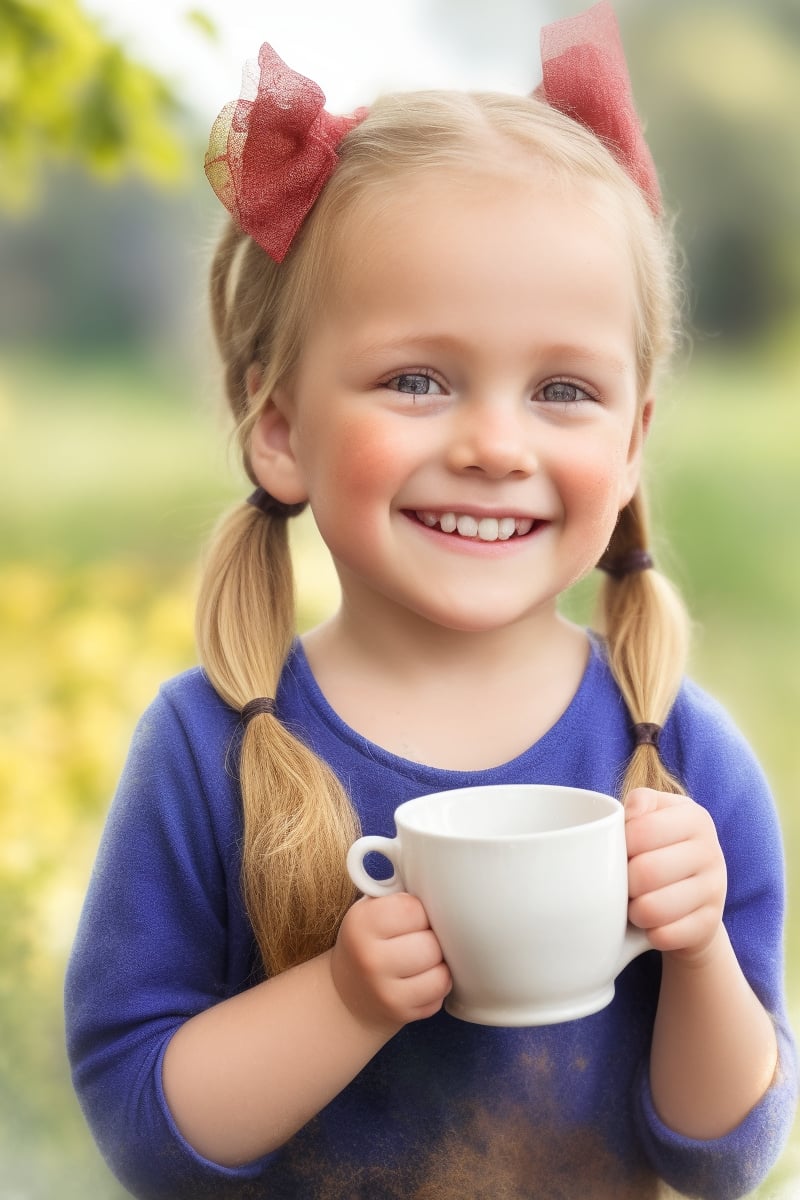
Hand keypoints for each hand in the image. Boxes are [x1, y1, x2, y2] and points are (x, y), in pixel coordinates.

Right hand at [330, 893, 451, 1031]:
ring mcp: (384, 991)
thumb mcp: (370, 908)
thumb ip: (396, 887)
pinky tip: (421, 979)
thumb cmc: (370, 939)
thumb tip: (432, 867)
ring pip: (441, 972)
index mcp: (361, 923)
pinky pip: (440, 994)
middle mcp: (369, 959)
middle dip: (430, 939)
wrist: (348, 992)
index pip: (415, 909)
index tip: (410, 916)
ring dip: (438, 964)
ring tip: (421, 959)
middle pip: (431, 944)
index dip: (420, 911)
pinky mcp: (400, 1014)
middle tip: (417, 940)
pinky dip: (437, 985)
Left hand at [625, 788, 726, 963]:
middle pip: (645, 872)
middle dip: (622, 882)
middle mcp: (711, 851)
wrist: (694, 894)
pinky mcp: (710, 926)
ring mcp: (715, 890)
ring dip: (633, 911)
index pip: (642, 830)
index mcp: (695, 818)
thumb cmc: (659, 846)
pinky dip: (648, 933)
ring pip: (653, 909)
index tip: (616, 851)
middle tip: (622, 883)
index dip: (618, 845)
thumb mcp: (653, 815)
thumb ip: (639, 803)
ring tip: (633, 904)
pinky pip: (664, 936)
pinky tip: (651, 924)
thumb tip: (628, 813)